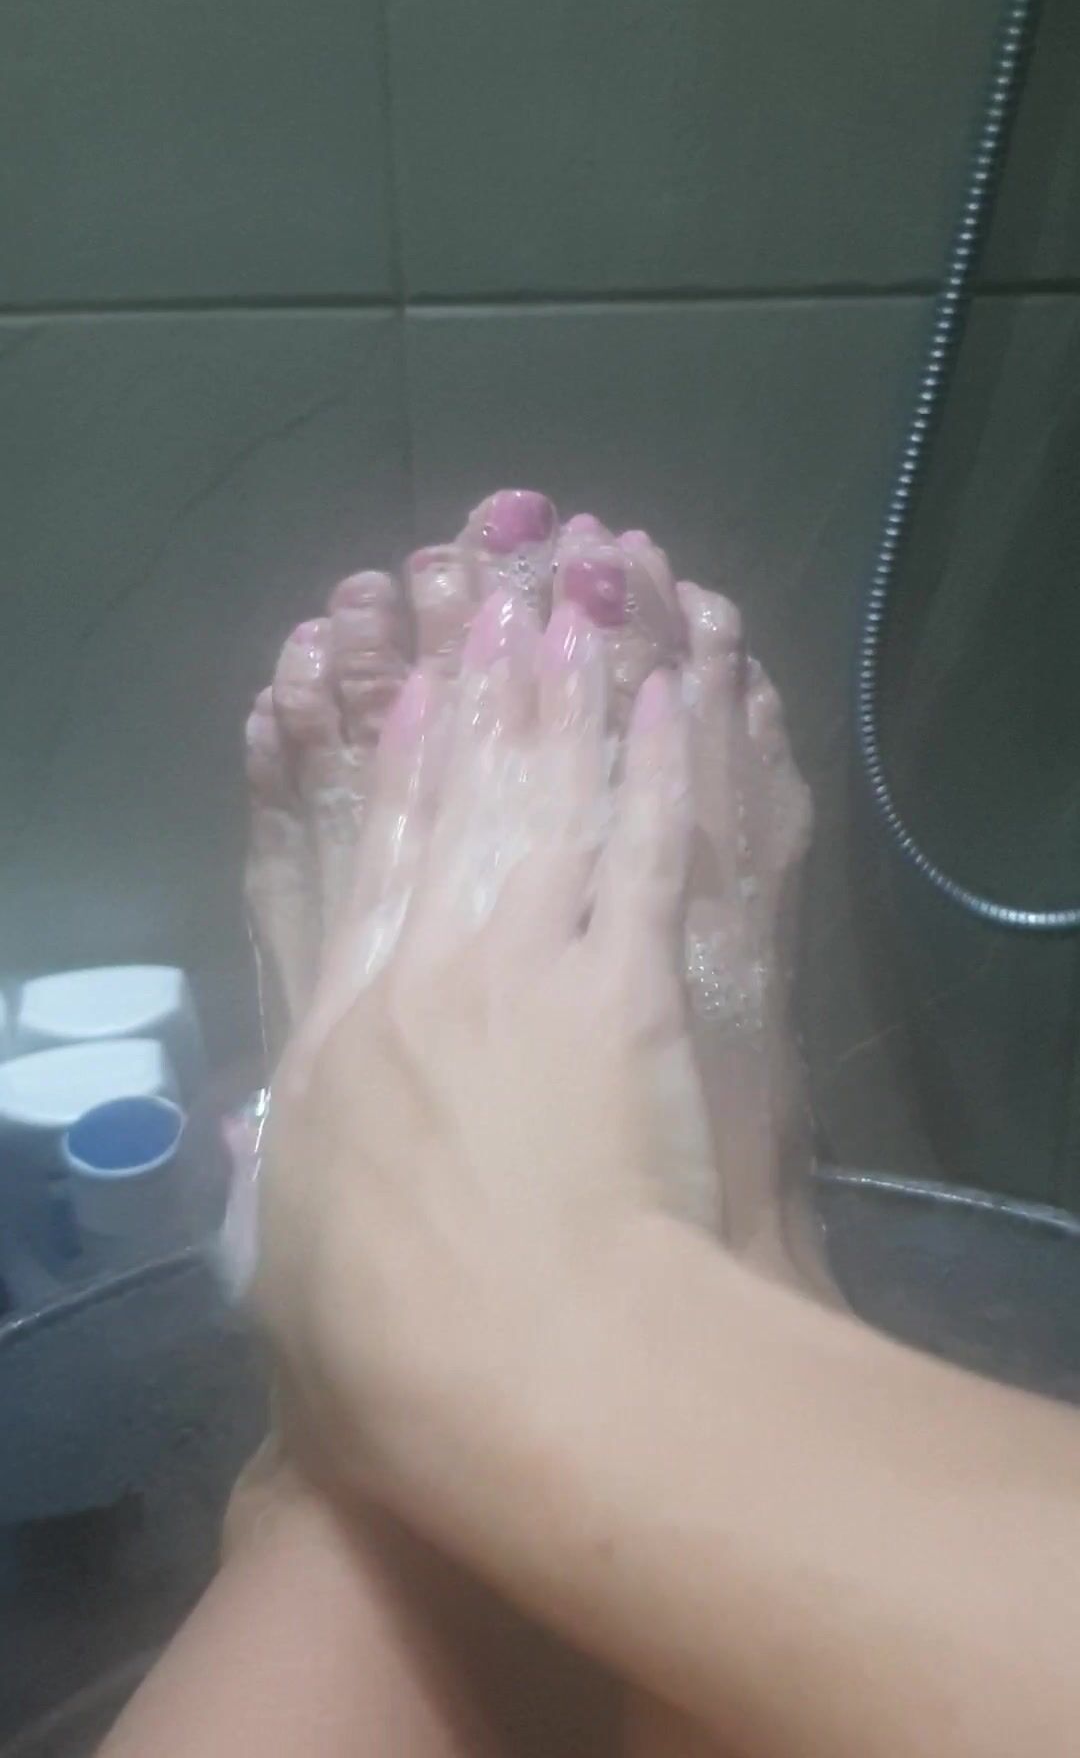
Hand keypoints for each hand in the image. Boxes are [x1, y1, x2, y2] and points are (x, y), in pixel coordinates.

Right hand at [255, 596, 710, 1524]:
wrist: (516, 1368)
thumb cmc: (389, 1350)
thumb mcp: (295, 1263)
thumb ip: (294, 1175)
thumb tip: (277, 1133)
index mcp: (344, 1031)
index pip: (370, 863)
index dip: (390, 763)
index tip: (403, 685)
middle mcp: (435, 969)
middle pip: (460, 801)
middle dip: (483, 690)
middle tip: (498, 593)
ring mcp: (541, 966)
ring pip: (560, 797)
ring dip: (576, 692)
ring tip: (589, 603)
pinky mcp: (642, 987)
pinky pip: (658, 850)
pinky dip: (671, 767)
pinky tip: (680, 700)